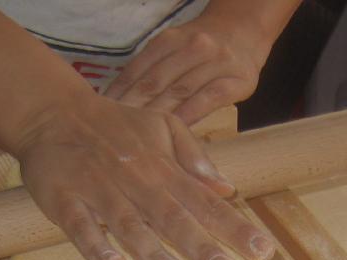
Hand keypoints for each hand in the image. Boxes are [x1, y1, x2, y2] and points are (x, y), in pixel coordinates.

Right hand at [15, 95, 274, 259]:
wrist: (52, 112)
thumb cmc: (115, 125)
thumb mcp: (162, 126)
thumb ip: (194, 158)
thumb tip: (227, 188)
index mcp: (164, 169)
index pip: (206, 203)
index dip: (235, 228)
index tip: (263, 253)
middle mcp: (137, 182)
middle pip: (174, 219)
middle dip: (202, 247)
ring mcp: (101, 192)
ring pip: (131, 227)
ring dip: (155, 255)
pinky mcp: (65, 200)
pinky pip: (81, 227)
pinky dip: (96, 247)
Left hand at [104, 14, 273, 123]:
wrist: (245, 31)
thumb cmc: (203, 49)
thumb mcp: (175, 48)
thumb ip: (151, 69)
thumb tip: (117, 101)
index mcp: (169, 40)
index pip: (138, 70)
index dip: (119, 94)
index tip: (102, 116)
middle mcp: (192, 47)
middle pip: (156, 82)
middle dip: (133, 109)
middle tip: (116, 134)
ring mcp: (216, 62)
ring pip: (181, 92)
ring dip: (158, 117)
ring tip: (141, 140)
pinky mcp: (237, 80)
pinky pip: (209, 99)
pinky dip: (191, 115)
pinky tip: (177, 133)